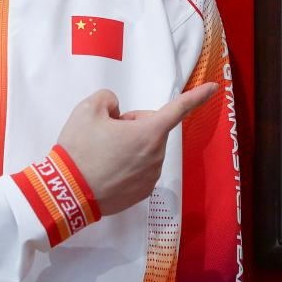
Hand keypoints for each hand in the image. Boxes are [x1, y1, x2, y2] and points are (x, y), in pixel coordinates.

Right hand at [56, 82, 217, 215]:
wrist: (66, 193)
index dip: (197, 95)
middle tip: (106, 133)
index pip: (178, 108)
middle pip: (151, 128)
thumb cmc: (79, 150)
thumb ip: (107, 98)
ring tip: (102, 154)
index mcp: (149, 133)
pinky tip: (106, 169)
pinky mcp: (141, 193)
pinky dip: (127, 164)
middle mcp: (156, 156)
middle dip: (133, 125)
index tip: (214, 88)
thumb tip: (116, 111)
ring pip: (145, 149)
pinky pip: (140, 168)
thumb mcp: (87, 109)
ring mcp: (150, 177)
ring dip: (130, 146)